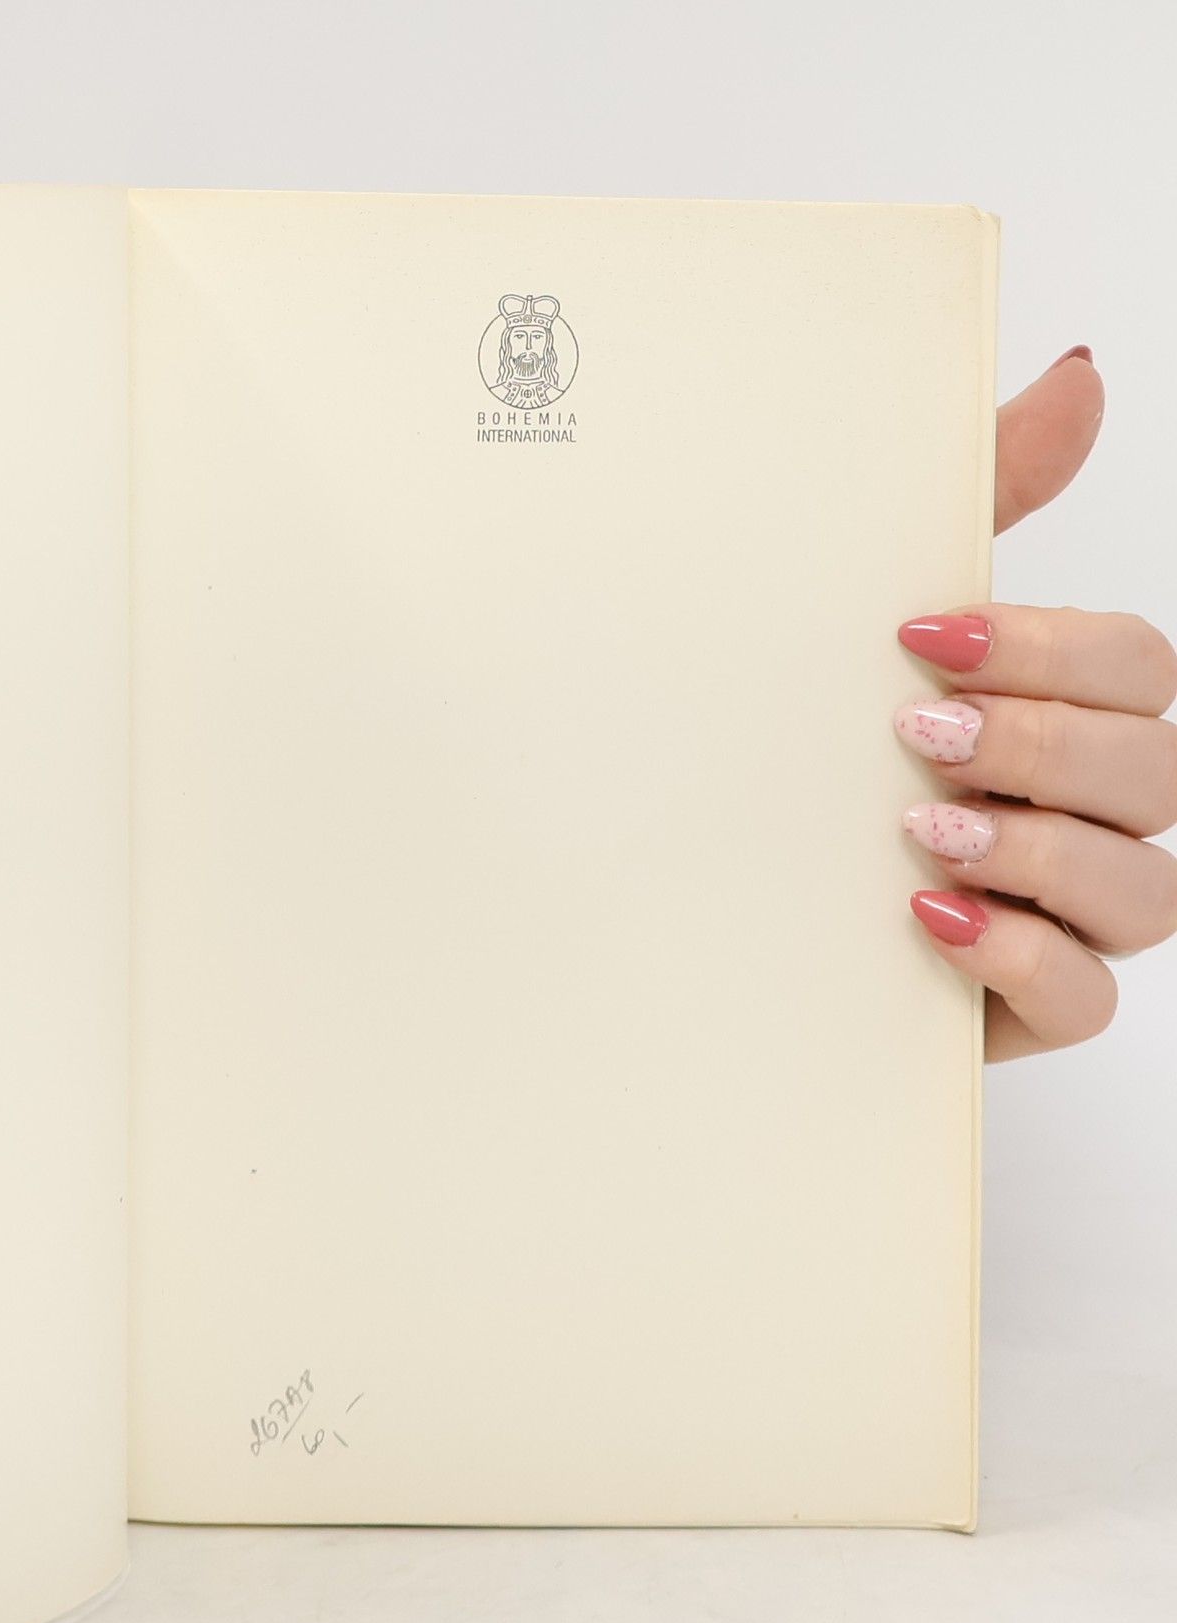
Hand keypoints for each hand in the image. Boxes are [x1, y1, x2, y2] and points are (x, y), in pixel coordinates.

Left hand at [895, 347, 1175, 1060]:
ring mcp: (1071, 915)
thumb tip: (1080, 376)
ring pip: (1144, 888)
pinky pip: (1089, 996)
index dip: (1053, 650)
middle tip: (920, 734)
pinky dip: (1020, 955)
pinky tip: (932, 916)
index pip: (1137, 670)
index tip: (923, 637)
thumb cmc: (827, 760)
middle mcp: (1091, 814)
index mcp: (1070, 718)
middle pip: (1153, 769)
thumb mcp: (883, 634)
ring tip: (920, 829)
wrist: (730, 899)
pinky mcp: (1034, 1004)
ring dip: (1037, 848)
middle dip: (1039, 744)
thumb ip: (987, 506)